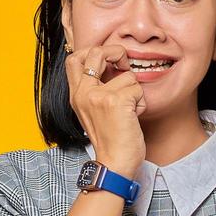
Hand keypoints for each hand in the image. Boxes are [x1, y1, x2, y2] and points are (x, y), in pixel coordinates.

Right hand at [64, 43, 146, 177]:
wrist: (114, 163)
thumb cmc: (110, 140)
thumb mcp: (93, 111)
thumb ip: (96, 89)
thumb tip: (115, 65)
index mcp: (76, 95)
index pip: (74, 59)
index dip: (93, 51)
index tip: (108, 60)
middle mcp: (83, 93)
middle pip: (95, 52)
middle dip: (115, 52)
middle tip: (124, 65)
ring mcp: (98, 96)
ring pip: (128, 75)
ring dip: (134, 93)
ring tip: (128, 112)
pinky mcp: (115, 101)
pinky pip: (137, 89)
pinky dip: (141, 104)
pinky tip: (133, 118)